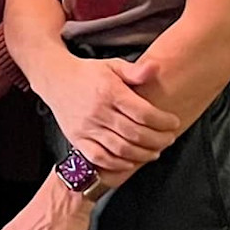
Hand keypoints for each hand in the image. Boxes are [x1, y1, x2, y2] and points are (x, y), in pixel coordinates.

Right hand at [37, 57, 179, 170]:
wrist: (56, 79)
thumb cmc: (89, 73)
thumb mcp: (113, 65)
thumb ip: (135, 70)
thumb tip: (155, 68)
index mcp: (110, 91)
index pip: (143, 113)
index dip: (163, 121)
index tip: (173, 122)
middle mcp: (98, 111)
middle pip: (135, 133)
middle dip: (158, 140)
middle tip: (169, 139)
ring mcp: (86, 127)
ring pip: (120, 149)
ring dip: (142, 154)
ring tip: (155, 151)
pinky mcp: (77, 138)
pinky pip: (100, 158)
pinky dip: (118, 164)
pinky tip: (131, 161)